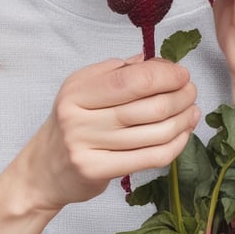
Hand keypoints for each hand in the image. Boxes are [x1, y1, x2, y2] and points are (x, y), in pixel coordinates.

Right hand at [24, 57, 199, 209]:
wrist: (43, 170)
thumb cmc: (71, 126)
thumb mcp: (82, 90)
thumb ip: (116, 72)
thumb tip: (156, 62)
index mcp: (77, 91)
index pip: (130, 79)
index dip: (164, 75)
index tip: (181, 74)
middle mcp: (79, 117)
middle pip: (147, 106)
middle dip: (180, 96)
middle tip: (191, 92)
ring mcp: (87, 147)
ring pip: (154, 133)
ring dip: (182, 120)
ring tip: (191, 112)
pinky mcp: (98, 171)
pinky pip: (151, 157)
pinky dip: (175, 145)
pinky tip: (182, 135)